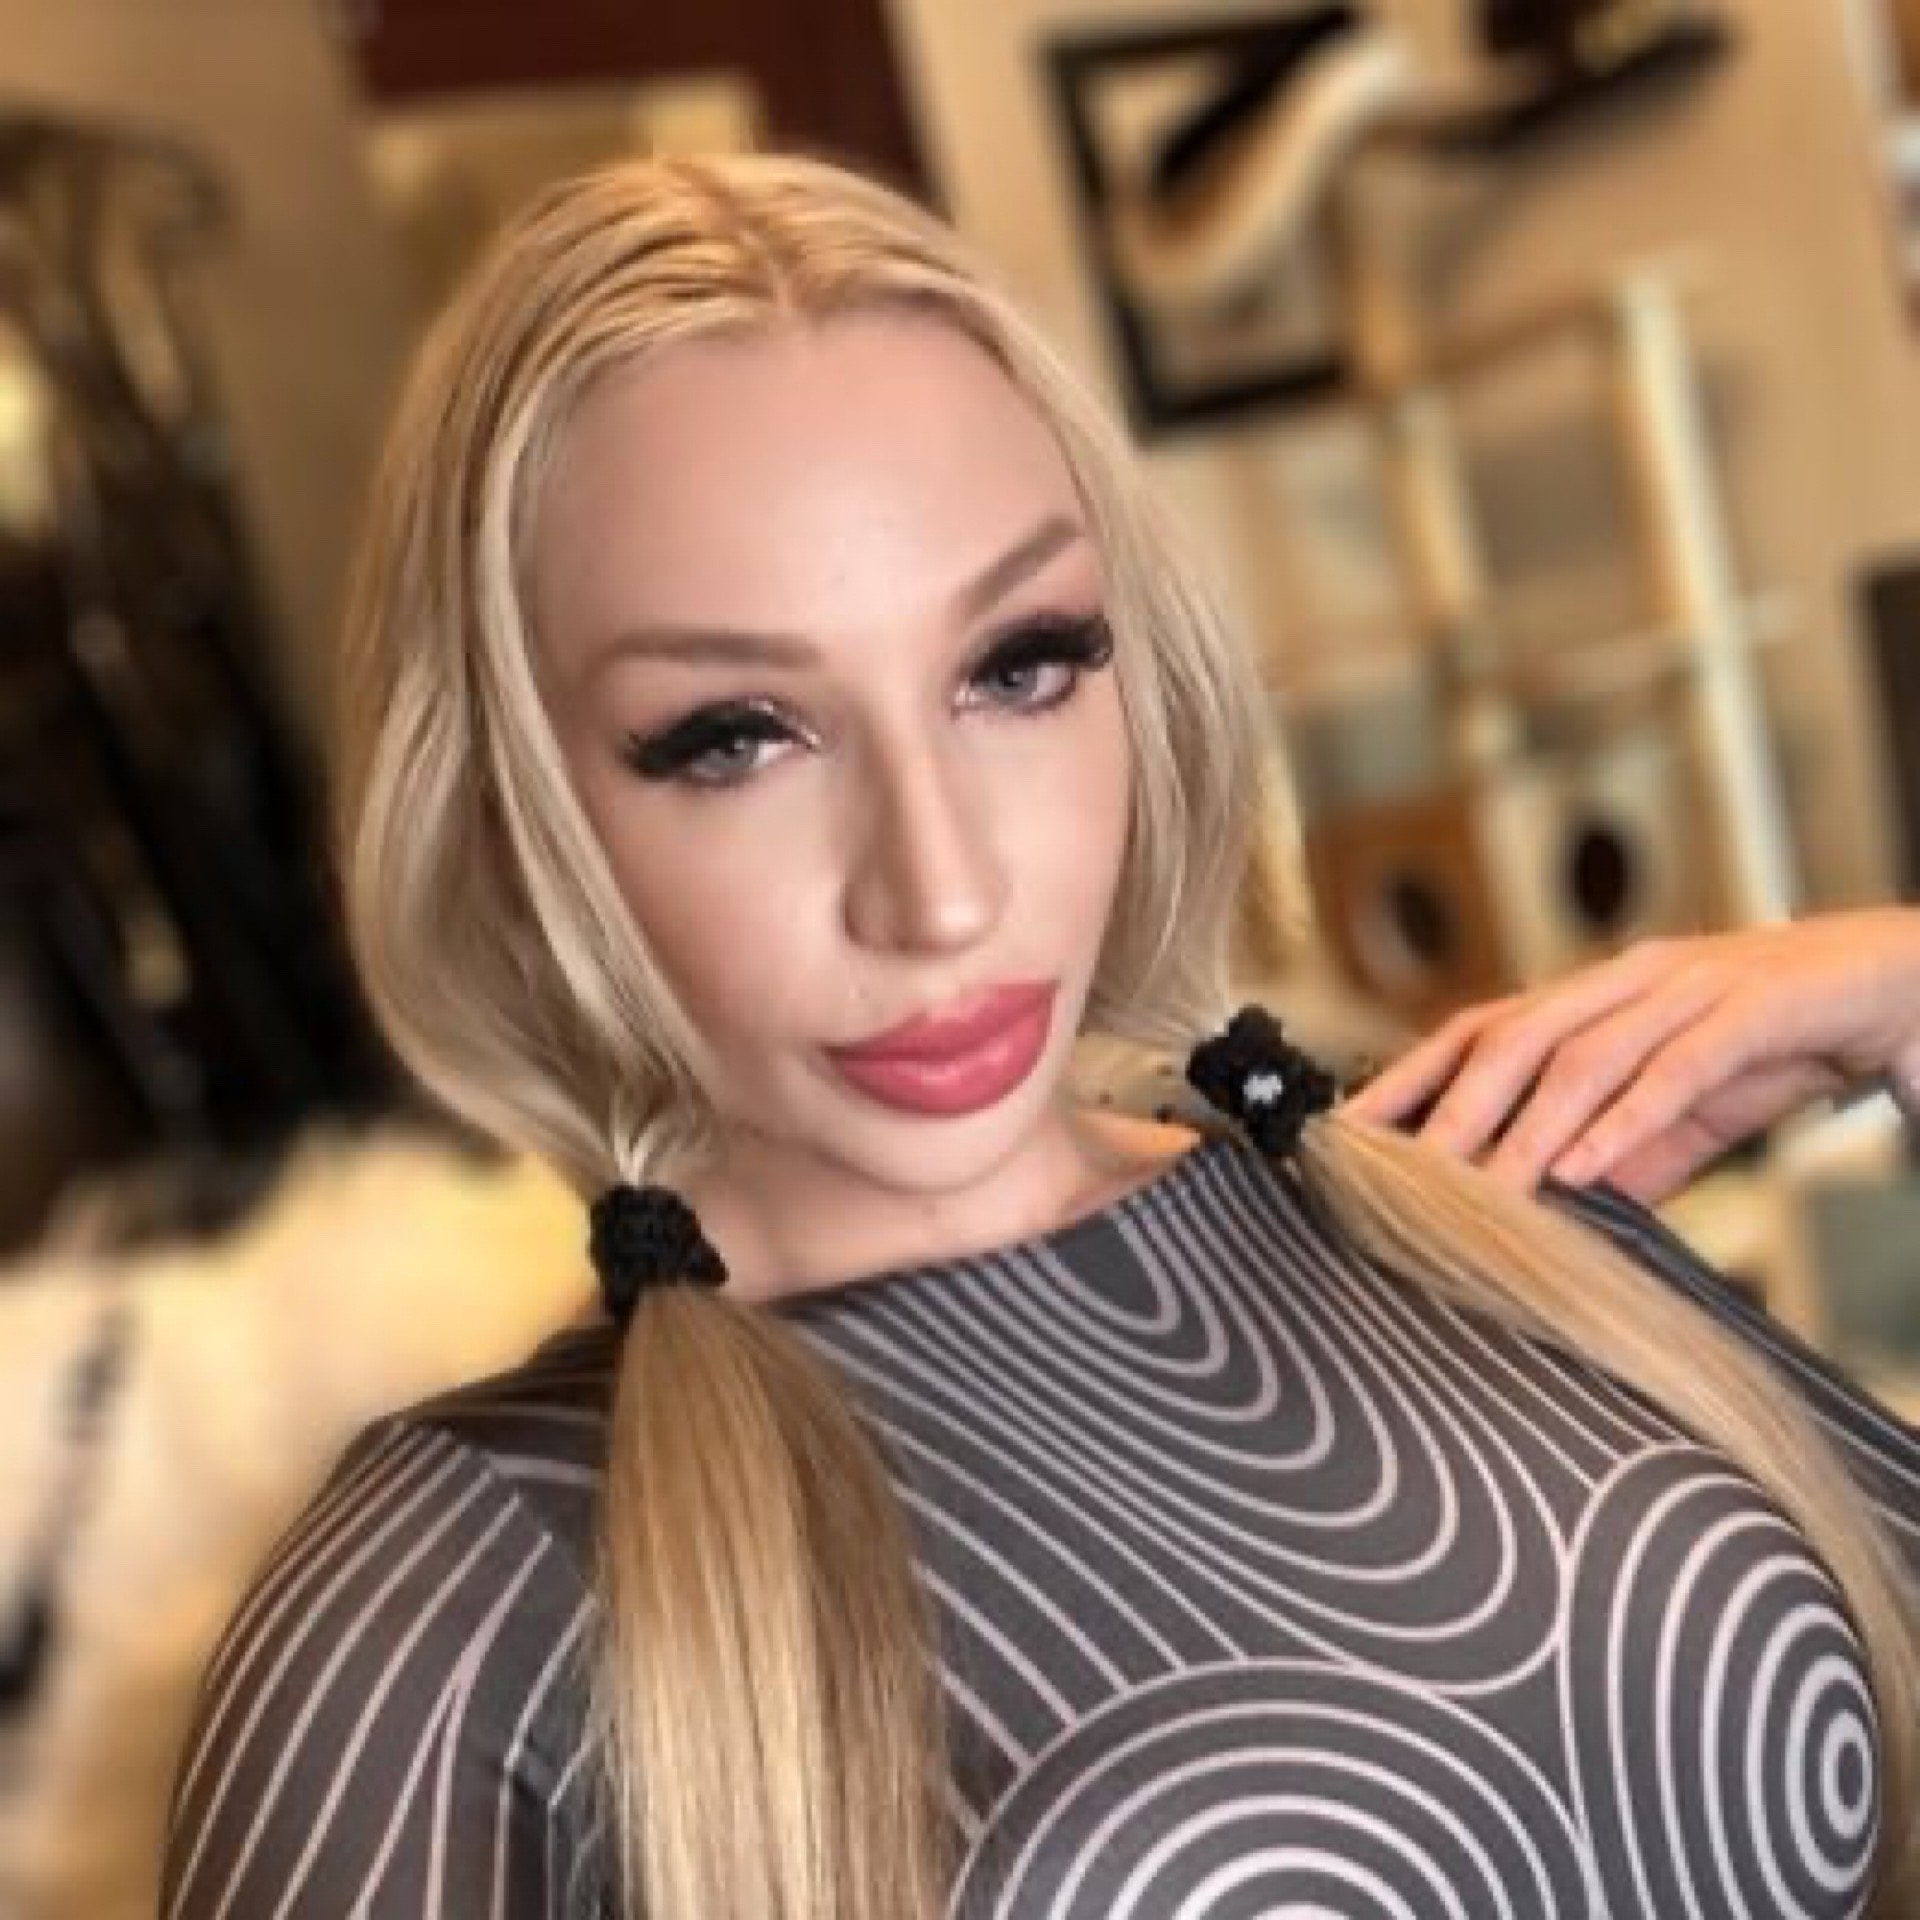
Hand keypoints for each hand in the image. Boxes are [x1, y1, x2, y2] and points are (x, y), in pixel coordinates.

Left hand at [1343, 910, 1919, 1202]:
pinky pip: (1676, 1069)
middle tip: (1394, 1177)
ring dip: (1522, 1130)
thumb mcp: (1687, 1108)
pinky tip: (1584, 1172)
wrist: (1907, 981)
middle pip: (1509, 1040)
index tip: (1351, 1132)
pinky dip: (1624, 1121)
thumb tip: (1563, 1202)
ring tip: (1478, 1191)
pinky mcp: (1754, 1009)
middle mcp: (1627, 980)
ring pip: (1581, 1056)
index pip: (1480, 1030)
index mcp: (1598, 995)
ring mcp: (1688, 988)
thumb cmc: (1785, 1040)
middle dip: (1444, 1109)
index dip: (1412, 1075)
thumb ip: (1628, 1150)